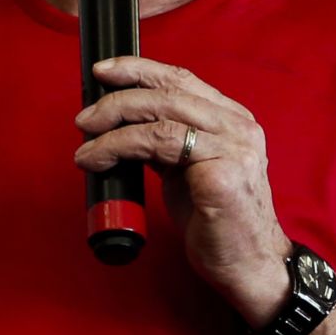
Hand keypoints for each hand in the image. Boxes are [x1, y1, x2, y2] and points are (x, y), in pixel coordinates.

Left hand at [74, 56, 291, 322]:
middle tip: (85, 119)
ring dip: (113, 128)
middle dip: (118, 99)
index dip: (140, 69)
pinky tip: (101, 161)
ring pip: (161, 118)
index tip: (105, 71)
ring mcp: (234, 149)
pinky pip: (159, 147)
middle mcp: (238, 127)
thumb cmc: (219, 222)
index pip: (182, 79)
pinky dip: (121, 148)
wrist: (250, 265)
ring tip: (87, 147)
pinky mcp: (221, 175)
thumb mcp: (189, 171)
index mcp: (233, 121)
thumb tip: (123, 126)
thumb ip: (167, 144)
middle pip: (168, 93)